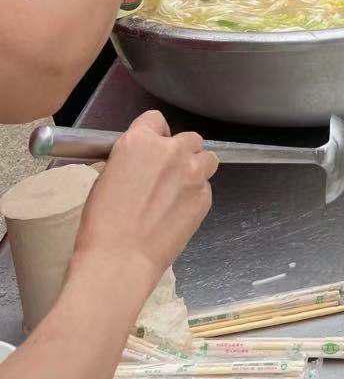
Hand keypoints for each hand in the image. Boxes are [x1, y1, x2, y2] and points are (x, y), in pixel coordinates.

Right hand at [71, 109, 216, 304]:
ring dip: (196, 168)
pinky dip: (195, 196)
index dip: (154, 134)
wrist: (120, 259)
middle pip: (189, 138)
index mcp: (141, 142)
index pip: (155, 120)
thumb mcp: (108, 177)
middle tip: (167, 174)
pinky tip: (177, 213)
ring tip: (179, 190)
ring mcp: (193, 173)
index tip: (152, 150)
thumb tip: (142, 162)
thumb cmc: (102, 222)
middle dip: (180, 153)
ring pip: (206, 159)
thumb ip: (132, 160)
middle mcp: (172, 151)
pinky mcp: (205, 197)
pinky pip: (205, 188)